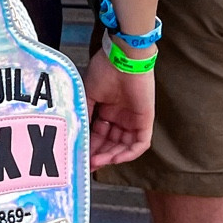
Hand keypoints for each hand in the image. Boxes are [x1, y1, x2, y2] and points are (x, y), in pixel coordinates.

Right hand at [84, 49, 154, 165]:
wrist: (122, 58)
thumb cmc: (105, 70)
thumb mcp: (88, 95)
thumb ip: (85, 115)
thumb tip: (77, 134)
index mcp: (107, 111)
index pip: (99, 135)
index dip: (90, 146)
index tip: (80, 156)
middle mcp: (120, 117)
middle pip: (111, 143)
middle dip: (100, 154)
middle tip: (88, 163)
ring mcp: (133, 119)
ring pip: (124, 146)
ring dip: (111, 156)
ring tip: (98, 161)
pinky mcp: (145, 120)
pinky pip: (140, 143)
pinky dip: (128, 153)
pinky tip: (114, 157)